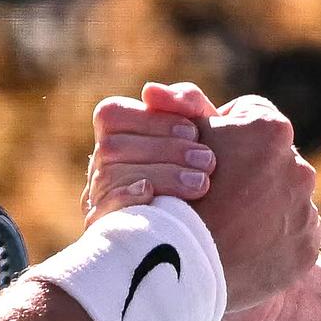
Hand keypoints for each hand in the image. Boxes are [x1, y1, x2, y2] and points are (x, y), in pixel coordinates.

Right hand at [82, 95, 217, 222]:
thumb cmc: (207, 167)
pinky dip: (126, 199)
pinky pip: (100, 211)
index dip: (152, 121)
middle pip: (113, 147)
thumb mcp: (206, 128)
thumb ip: (186, 101)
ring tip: (202, 183)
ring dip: (160, 176)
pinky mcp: (104, 229)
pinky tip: (155, 196)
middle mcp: (101, 164)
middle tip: (208, 161)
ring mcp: (99, 197)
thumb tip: (149, 90)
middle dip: (164, 151)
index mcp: (117, 134)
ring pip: (110, 177)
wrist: (221, 227)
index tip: (194, 131)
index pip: (113, 115)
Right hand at [88, 81, 320, 316]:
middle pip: (269, 160)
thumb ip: (177, 107)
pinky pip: (291, 235)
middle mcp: (298, 166)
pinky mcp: (306, 247)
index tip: (204, 154)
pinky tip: (243, 248)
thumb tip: (155, 90)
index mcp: (271, 130)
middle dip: (247, 170)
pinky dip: (272, 239)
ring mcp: (305, 210)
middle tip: (213, 193)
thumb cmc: (173, 192)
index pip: (249, 116)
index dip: (224, 133)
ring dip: (262, 206)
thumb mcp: (173, 141)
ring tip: (227, 224)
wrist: (182, 266)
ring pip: (283, 198)